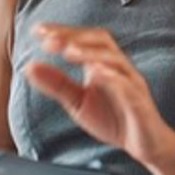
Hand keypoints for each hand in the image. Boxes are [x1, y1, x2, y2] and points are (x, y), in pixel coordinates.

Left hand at [24, 23, 174, 174]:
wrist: (145, 143)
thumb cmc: (114, 118)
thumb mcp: (77, 102)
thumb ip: (56, 85)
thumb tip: (29, 67)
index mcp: (103, 65)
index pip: (85, 40)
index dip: (63, 32)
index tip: (38, 31)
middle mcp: (119, 68)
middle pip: (102, 41)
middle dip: (76, 37)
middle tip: (49, 40)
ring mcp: (131, 82)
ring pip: (115, 59)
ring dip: (91, 53)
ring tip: (68, 52)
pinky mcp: (139, 101)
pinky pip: (127, 85)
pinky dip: (112, 77)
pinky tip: (95, 74)